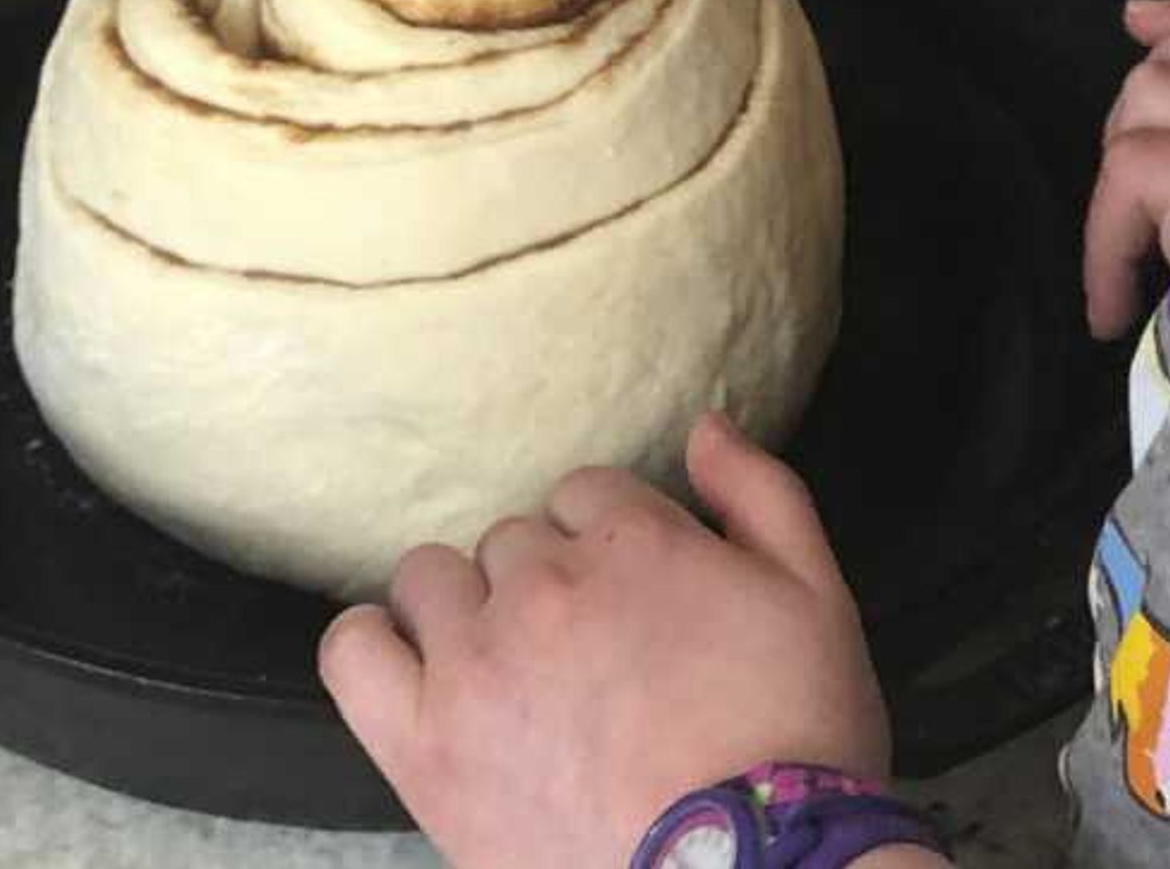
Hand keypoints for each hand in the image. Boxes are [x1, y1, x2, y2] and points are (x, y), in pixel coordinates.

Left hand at [320, 413, 892, 868]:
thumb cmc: (794, 739)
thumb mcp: (817, 595)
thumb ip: (760, 493)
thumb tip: (704, 427)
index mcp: (634, 539)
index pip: (584, 494)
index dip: (610, 546)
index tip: (628, 605)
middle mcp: (543, 585)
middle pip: (510, 540)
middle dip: (544, 584)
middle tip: (583, 658)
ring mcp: (476, 664)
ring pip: (430, 580)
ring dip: (464, 611)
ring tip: (506, 675)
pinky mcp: (426, 744)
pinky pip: (352, 654)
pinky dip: (372, 646)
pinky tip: (411, 670)